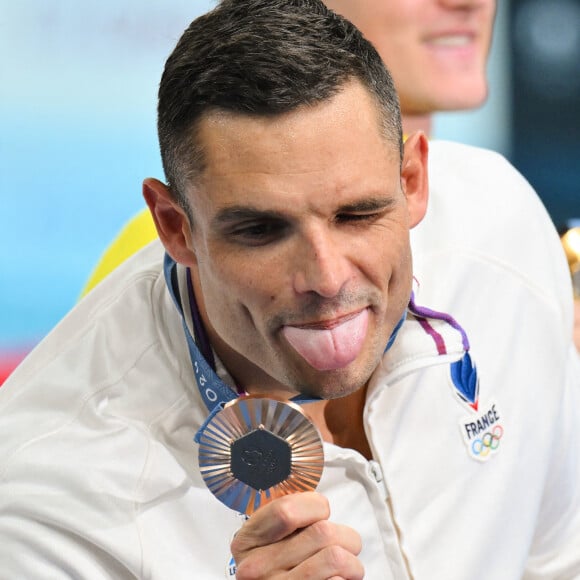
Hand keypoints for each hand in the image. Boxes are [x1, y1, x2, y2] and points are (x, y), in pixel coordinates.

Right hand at [231, 491, 363, 578]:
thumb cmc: (277, 570)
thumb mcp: (266, 539)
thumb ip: (280, 515)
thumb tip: (311, 466)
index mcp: (247, 540)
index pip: (287, 510)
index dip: (316, 506)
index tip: (321, 512)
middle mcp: (257, 569)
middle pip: (322, 533)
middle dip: (346, 536)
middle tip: (344, 545)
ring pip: (338, 558)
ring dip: (353, 562)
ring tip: (346, 566)